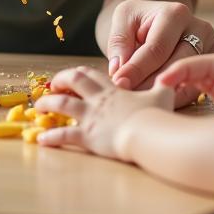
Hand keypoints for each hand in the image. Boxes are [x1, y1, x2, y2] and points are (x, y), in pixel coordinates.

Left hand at [35, 65, 173, 160]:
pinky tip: (41, 140)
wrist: (148, 132)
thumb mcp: (163, 95)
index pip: (92, 74)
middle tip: (51, 84)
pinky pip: (65, 135)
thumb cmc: (156, 115)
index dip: (80, 73)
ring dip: (49, 104)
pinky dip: (52, 137)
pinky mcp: (88, 135)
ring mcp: (91, 116)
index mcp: (113, 90)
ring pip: (63, 104)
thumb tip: (174, 77)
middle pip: (74, 82)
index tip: (72, 75)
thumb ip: (165, 86)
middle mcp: (98, 100)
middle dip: (60, 80)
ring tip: (39, 107)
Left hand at [106, 0, 213, 102]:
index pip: (156, 48)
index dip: (136, 69)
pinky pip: (201, 87)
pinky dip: (179, 97)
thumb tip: (120, 70)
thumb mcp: (124, 18)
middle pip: (176, 65)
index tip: (119, 83)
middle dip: (149, 84)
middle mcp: (200, 28)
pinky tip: (161, 102)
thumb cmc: (140, 19)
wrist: (159, 18)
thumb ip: (120, 41)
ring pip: (190, 79)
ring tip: (142, 103)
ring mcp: (213, 46)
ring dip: (165, 94)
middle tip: (129, 98)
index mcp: (176, 13)